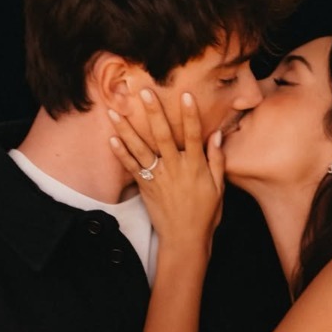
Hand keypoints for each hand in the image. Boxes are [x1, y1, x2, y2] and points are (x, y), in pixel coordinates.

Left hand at [109, 90, 224, 251]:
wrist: (184, 239)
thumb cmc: (205, 214)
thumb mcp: (219, 187)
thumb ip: (216, 160)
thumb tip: (217, 135)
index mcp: (195, 167)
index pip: (193, 135)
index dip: (189, 115)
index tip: (185, 95)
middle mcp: (175, 168)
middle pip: (163, 136)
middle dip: (154, 113)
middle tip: (144, 92)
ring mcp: (158, 177)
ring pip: (141, 149)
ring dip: (127, 129)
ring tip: (115, 111)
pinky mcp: (145, 187)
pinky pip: (131, 167)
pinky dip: (121, 153)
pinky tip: (112, 139)